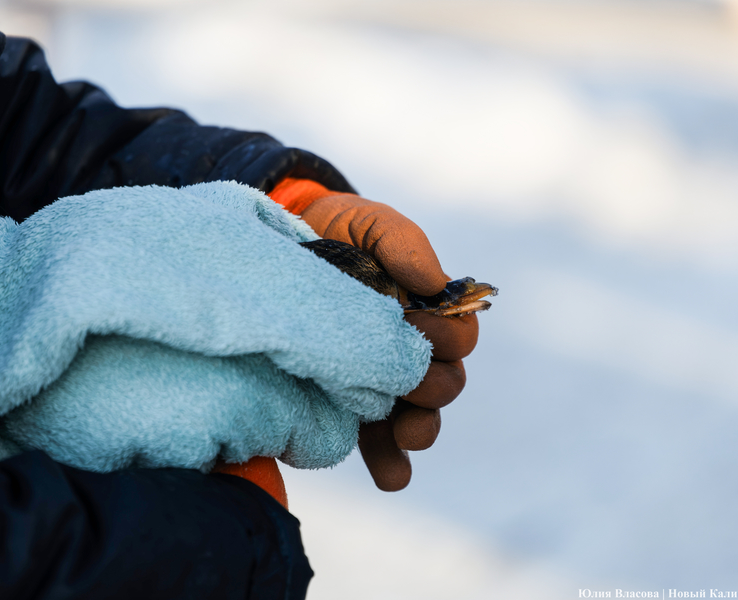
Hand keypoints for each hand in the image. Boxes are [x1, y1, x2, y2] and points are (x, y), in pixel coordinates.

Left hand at [299, 194, 478, 490]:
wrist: (279, 245)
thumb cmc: (334, 231)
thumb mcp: (368, 224)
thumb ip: (403, 244)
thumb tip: (435, 284)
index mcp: (426, 312)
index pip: (458, 338)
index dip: (449, 340)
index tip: (422, 328)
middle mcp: (408, 351)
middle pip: (443, 385)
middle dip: (433, 390)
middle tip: (412, 386)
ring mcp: (377, 381)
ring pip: (417, 420)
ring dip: (418, 433)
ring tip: (406, 439)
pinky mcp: (343, 402)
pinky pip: (375, 441)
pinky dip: (389, 461)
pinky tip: (391, 476)